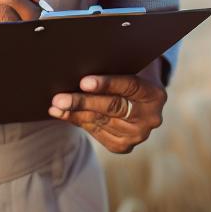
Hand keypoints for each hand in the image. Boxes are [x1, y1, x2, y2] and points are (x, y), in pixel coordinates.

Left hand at [49, 67, 167, 153]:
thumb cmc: (129, 76)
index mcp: (155, 94)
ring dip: (74, 113)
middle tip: (60, 98)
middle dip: (83, 102)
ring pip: (100, 121)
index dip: (106, 84)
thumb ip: (113, 67)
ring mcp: (138, 135)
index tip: (84, 81)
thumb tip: (79, 65)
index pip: (129, 86)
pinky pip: (96, 132)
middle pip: (113, 107)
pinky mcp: (124, 146)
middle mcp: (150, 118)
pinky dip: (78, 122)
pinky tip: (63, 114)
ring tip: (55, 106)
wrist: (140, 101)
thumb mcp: (129, 68)